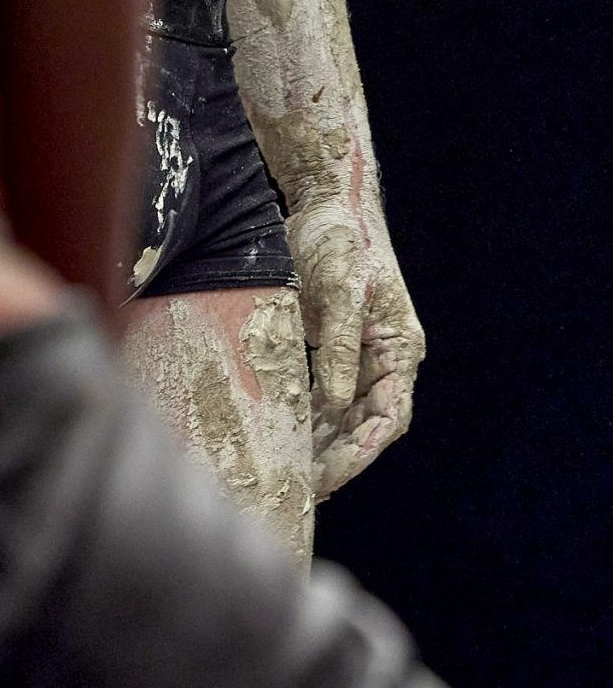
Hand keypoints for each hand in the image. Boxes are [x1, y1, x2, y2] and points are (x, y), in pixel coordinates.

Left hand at [287, 191, 424, 498]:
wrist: (328, 200)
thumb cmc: (341, 239)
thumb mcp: (340, 291)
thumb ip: (340, 348)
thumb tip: (334, 405)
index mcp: (399, 348)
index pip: (388, 417)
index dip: (360, 452)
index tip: (330, 478)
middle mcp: (386, 357)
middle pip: (366, 423)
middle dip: (337, 457)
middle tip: (302, 487)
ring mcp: (361, 353)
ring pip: (345, 414)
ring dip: (322, 443)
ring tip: (292, 473)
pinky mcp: (335, 344)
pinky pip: (326, 392)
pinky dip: (310, 416)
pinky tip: (287, 435)